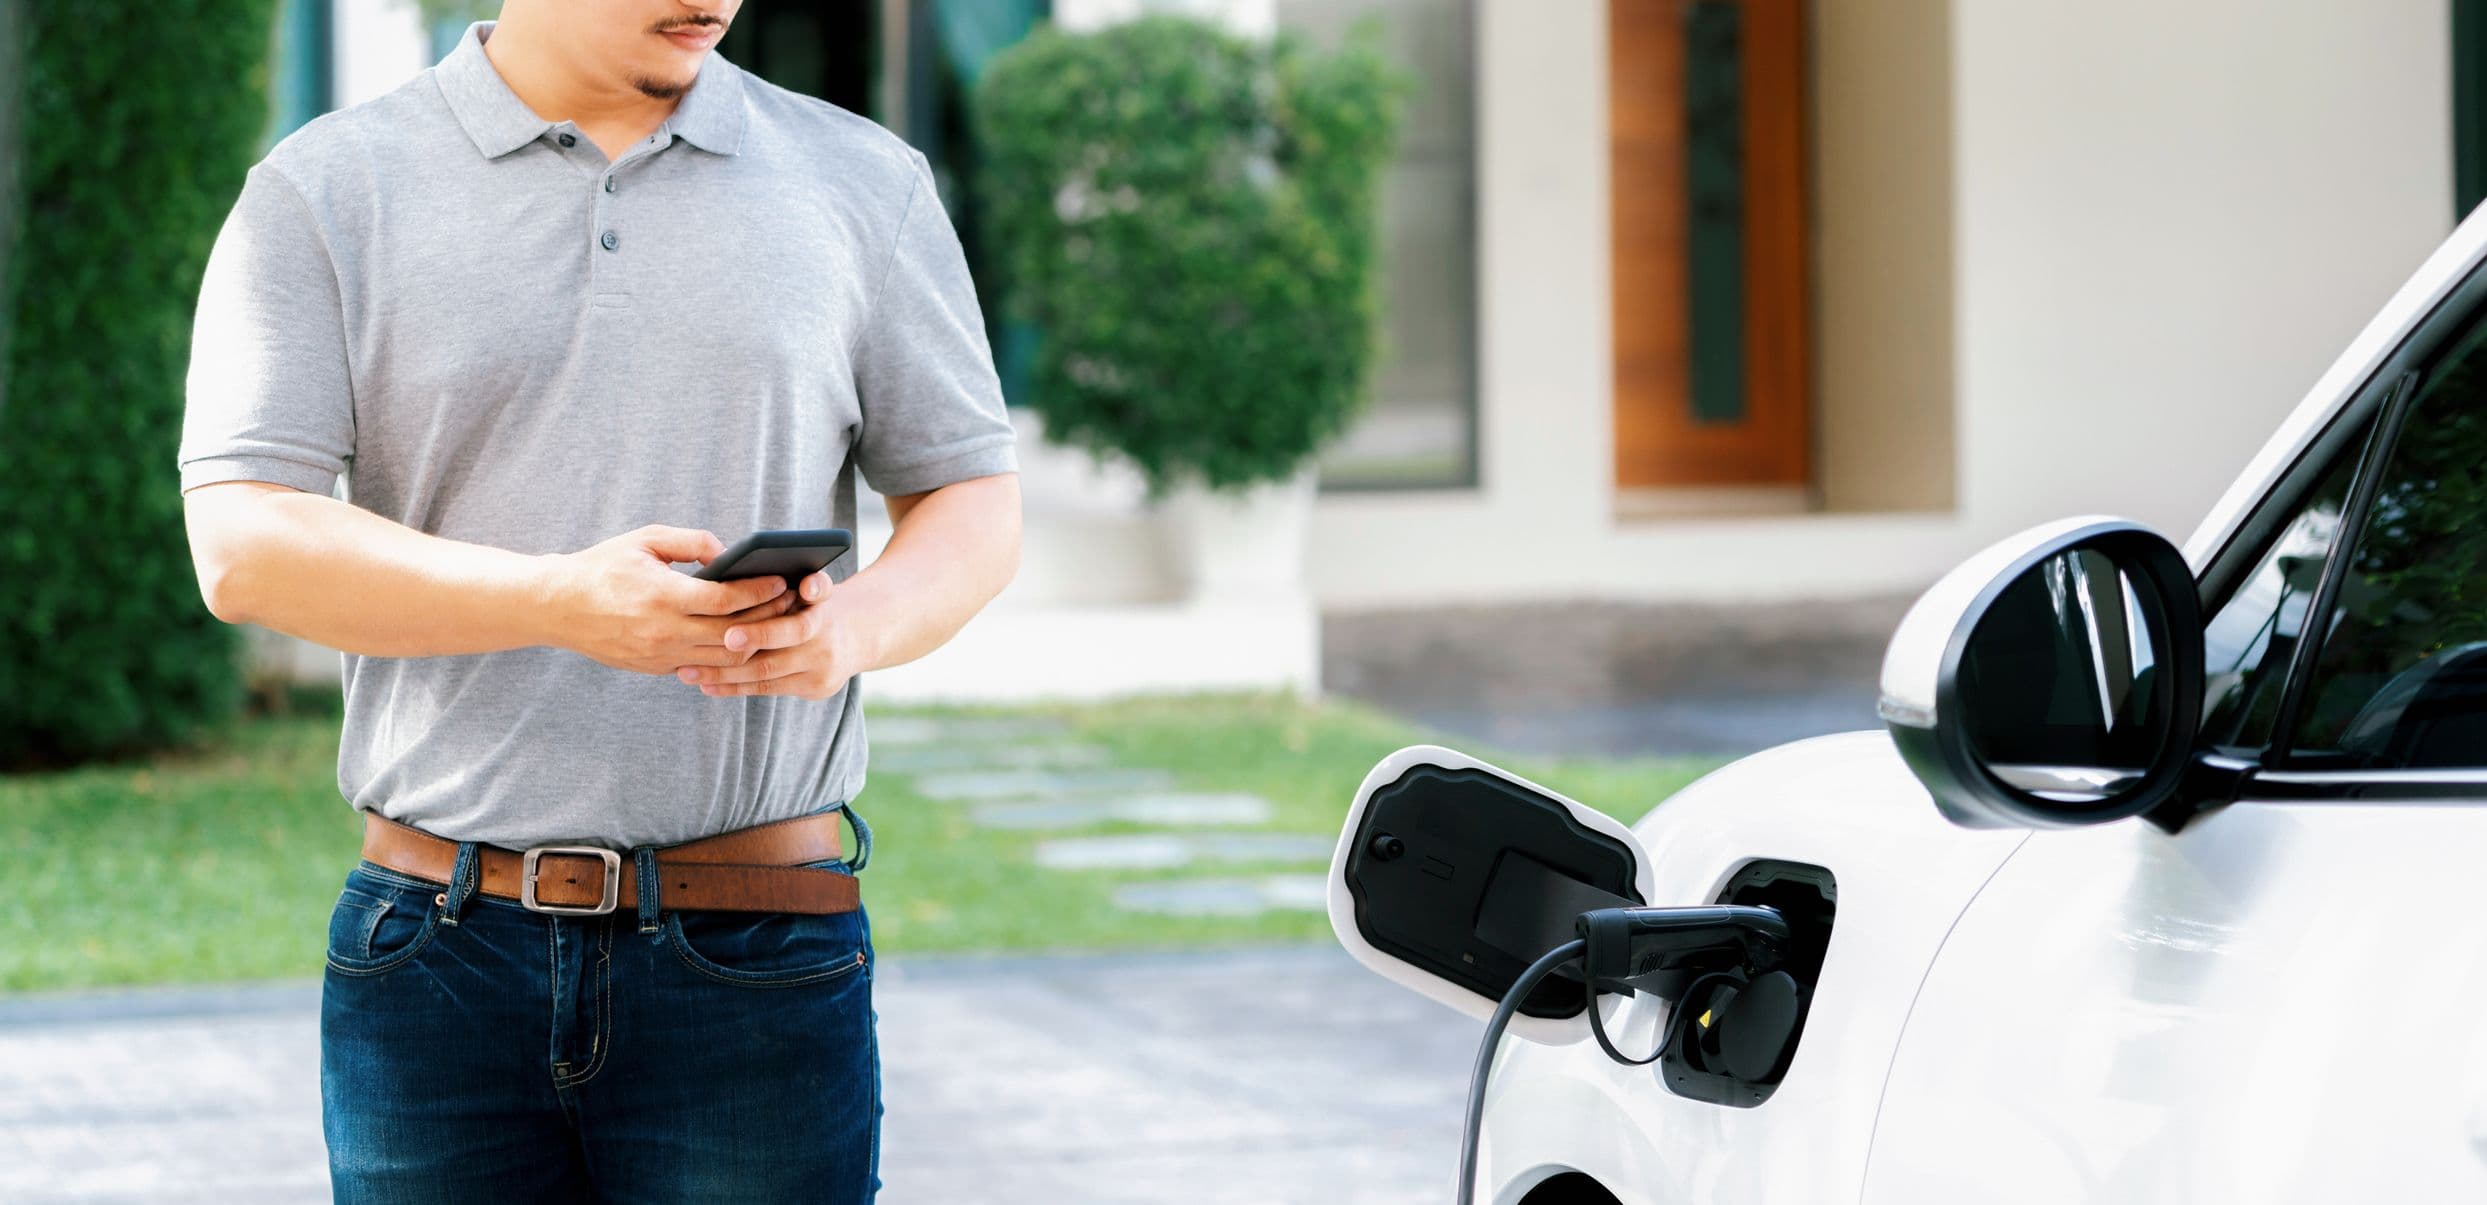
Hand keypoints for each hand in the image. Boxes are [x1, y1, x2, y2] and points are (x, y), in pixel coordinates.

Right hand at [540, 525, 794, 675]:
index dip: (759, 591)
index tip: (781, 581)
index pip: (726, 600)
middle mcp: (663, 631)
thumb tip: (730, 554)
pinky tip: (742, 639)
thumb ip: (692, 542)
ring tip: (771, 623)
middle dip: (767, 618)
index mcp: (662, 596)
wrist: (557, 606)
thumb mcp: (646, 540)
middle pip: (733, 634)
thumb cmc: (603, 566)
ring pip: (723, 659)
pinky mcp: (654, 669)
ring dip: (752, 642)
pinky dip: (725, 656)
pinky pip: (702, 667)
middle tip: (790, 603)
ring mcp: (659, 655)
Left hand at [675, 569, 857, 699]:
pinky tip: (706, 686)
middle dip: (749, 640)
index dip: (797, 597)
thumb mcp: (813, 587)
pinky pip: (766, 689)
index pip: (811, 597)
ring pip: (766, 672)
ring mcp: (822, 668)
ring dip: (724, 673)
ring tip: (689, 672)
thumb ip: (788, 579)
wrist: (857, 639)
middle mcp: (826, 638)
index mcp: (823, 606)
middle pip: (784, 640)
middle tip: (719, 639)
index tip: (759, 612)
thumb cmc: (814, 606)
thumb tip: (758, 570)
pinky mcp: (815, 689)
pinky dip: (733, 687)